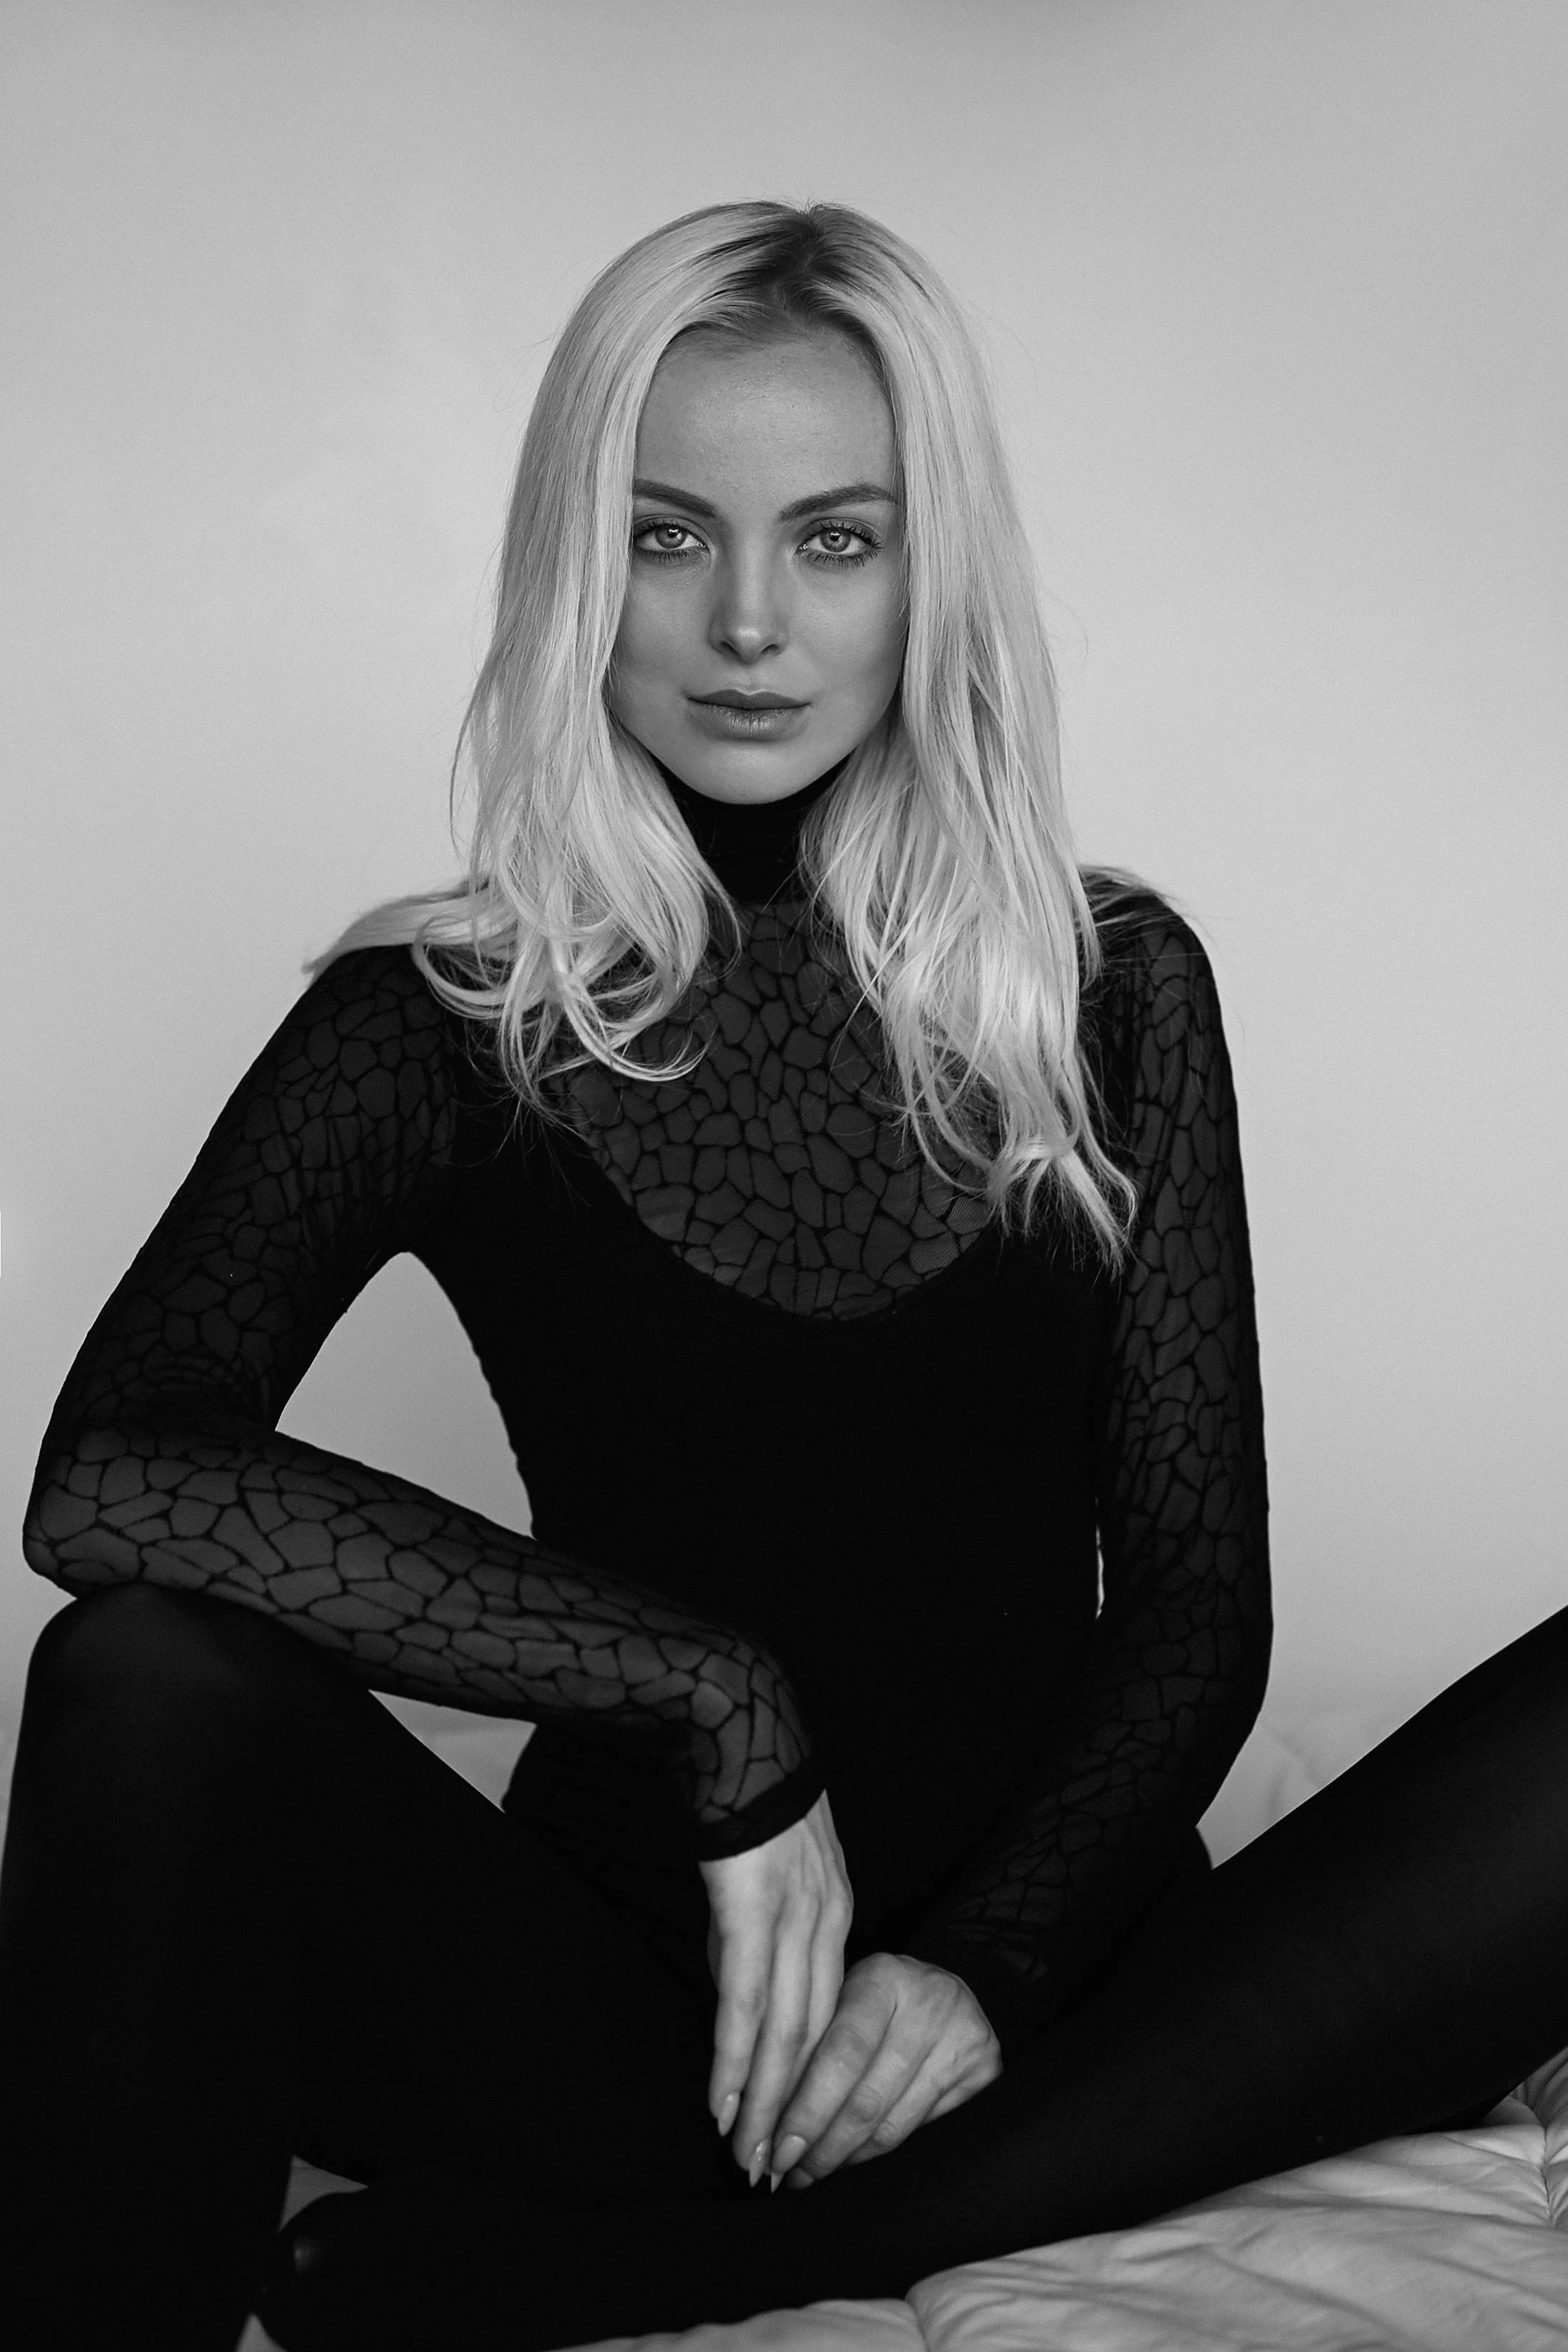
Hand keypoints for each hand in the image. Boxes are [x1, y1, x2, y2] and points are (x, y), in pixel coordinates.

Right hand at [699, 1791, 852, 2184]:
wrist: (739, 1728)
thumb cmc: (745, 1792)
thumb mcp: (766, 1870)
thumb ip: (756, 1930)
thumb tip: (735, 1985)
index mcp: (834, 1910)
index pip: (828, 2013)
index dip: (810, 2076)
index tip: (794, 2126)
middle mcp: (825, 1922)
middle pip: (813, 2038)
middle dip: (791, 2109)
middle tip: (772, 2168)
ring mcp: (793, 1918)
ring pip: (783, 2034)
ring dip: (762, 2102)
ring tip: (744, 2155)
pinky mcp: (752, 1913)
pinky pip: (745, 2004)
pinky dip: (735, 2061)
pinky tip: (724, 2103)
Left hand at [764, 1951, 1000, 2187]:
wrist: (945, 1990)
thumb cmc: (875, 2002)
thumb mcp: (841, 1998)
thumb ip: (807, 2046)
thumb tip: (760, 2120)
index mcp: (884, 1977)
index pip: (841, 2054)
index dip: (806, 2109)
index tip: (776, 2149)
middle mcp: (930, 2003)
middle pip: (867, 2098)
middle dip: (820, 2147)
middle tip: (786, 2175)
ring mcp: (964, 2039)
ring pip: (893, 2126)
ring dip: (846, 2160)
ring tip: (811, 2176)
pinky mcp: (987, 2073)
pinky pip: (923, 2136)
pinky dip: (880, 2157)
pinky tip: (853, 2165)